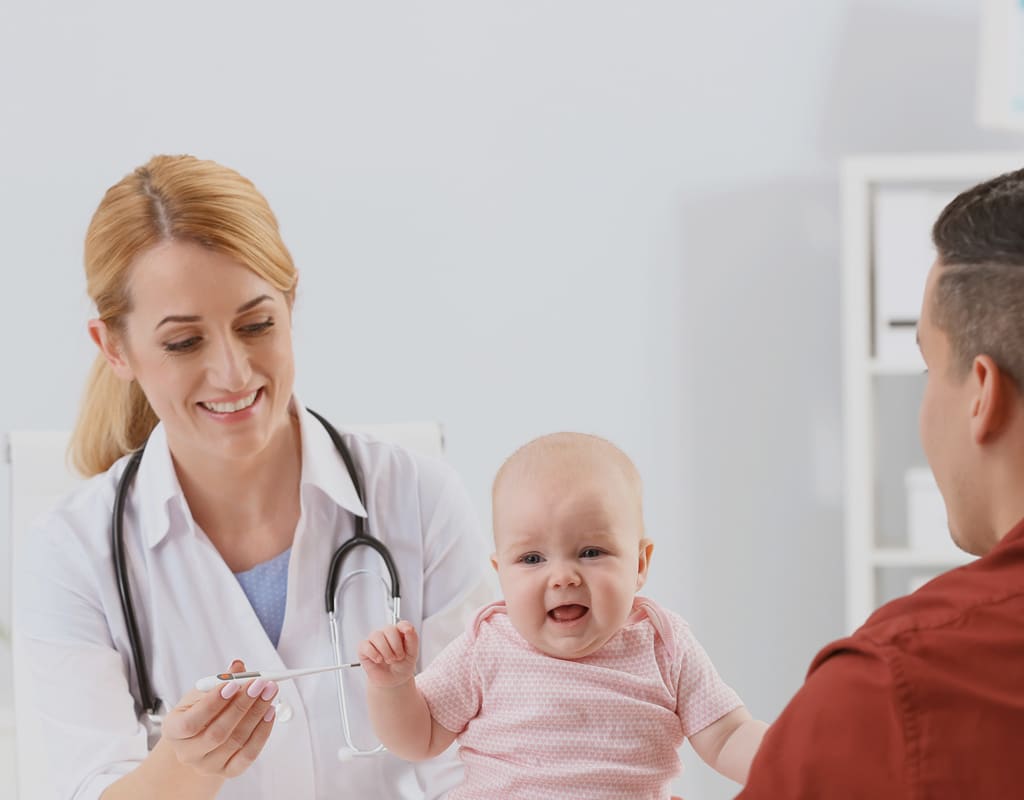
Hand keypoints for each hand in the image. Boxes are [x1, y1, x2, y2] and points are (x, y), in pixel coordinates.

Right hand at [161, 659, 278, 778]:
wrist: (199, 740)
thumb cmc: (199, 712)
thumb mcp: (201, 693)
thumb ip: (219, 680)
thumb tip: (237, 666)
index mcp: (174, 731)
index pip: (191, 722)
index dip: (213, 703)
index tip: (234, 683)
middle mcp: (187, 753)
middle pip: (217, 733)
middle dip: (242, 705)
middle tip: (260, 684)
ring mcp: (208, 765)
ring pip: (236, 742)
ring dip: (257, 714)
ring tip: (269, 693)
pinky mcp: (228, 771)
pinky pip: (248, 755)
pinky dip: (262, 733)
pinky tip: (269, 713)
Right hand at [358, 621, 418, 687]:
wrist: (393, 680)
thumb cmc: (402, 665)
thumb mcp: (412, 654)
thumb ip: (412, 639)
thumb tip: (408, 628)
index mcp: (399, 632)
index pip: (401, 624)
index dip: (404, 628)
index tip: (407, 634)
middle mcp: (386, 633)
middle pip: (389, 629)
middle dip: (395, 645)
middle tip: (398, 657)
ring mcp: (374, 640)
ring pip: (376, 636)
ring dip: (385, 651)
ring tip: (389, 660)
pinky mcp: (363, 649)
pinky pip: (365, 645)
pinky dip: (373, 654)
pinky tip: (379, 660)